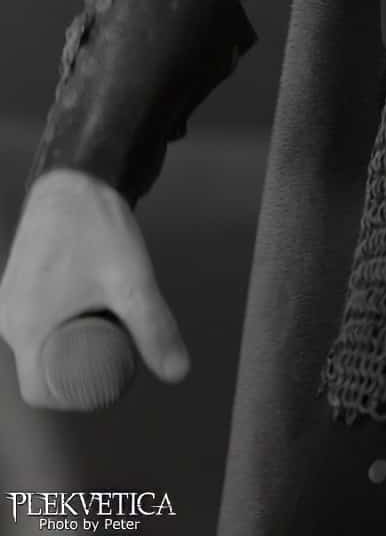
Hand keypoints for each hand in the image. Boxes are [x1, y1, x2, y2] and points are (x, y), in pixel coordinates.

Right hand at [0, 168, 189, 407]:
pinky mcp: (17, 284)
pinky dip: (60, 324)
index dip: (74, 397)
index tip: (108, 383)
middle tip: (117, 355)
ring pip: (39, 342)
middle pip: (40, 367)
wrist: (76, 175)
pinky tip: (89, 310)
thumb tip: (180, 374)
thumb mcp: (132, 281)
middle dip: (76, 371)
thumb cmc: (98, 227)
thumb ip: (155, 327)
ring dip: (70, 344)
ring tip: (109, 328)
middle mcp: (7, 318)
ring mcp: (9, 300)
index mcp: (23, 328)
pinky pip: (35, 319)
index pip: (40, 391)